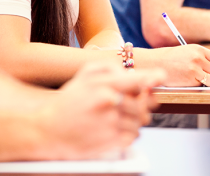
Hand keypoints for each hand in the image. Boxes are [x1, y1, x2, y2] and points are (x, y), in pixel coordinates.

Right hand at [35, 63, 165, 159]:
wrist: (48, 128)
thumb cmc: (69, 100)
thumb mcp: (84, 75)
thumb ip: (110, 69)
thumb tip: (134, 75)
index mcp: (103, 84)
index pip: (135, 80)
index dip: (152, 77)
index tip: (161, 76)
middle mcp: (109, 103)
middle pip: (143, 104)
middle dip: (141, 105)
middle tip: (128, 105)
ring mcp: (111, 123)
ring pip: (140, 121)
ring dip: (134, 120)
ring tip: (114, 118)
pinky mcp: (110, 141)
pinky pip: (133, 136)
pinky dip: (129, 133)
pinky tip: (113, 129)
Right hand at [137, 44, 209, 86]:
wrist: (155, 63)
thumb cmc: (169, 58)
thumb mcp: (187, 51)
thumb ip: (200, 57)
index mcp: (198, 49)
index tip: (209, 67)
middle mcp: (198, 58)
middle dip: (209, 74)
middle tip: (198, 74)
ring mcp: (195, 69)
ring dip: (205, 81)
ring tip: (194, 78)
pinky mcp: (190, 79)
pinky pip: (202, 85)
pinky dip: (196, 85)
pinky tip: (187, 80)